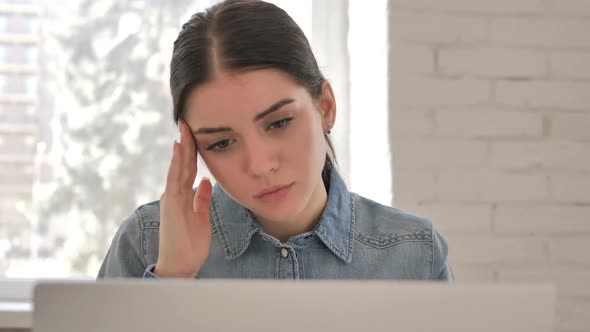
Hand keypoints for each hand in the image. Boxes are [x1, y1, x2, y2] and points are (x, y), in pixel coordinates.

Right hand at [154, 120, 212, 277]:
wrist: (180, 264)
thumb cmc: (190, 244)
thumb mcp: (201, 217)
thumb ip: (201, 199)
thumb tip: (206, 182)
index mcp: (182, 196)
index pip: (188, 169)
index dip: (192, 151)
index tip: (195, 134)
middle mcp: (175, 193)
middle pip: (181, 163)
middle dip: (186, 142)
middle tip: (187, 122)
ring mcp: (171, 197)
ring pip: (177, 166)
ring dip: (182, 146)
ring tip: (184, 127)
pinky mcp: (171, 202)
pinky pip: (175, 177)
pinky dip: (176, 161)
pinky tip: (179, 147)